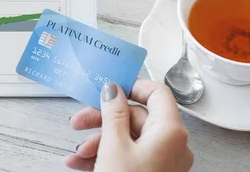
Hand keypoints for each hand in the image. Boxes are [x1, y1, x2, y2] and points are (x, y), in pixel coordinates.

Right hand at [65, 80, 192, 171]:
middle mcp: (171, 145)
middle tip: (79, 121)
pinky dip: (105, 156)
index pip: (156, 93)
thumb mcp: (114, 145)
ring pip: (127, 138)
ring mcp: (162, 161)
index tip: (109, 87)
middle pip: (135, 117)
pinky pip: (128, 155)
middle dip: (102, 120)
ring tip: (78, 153)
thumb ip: (113, 112)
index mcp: (170, 131)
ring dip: (98, 141)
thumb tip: (113, 90)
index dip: (132, 86)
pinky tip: (82, 163)